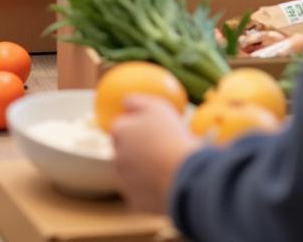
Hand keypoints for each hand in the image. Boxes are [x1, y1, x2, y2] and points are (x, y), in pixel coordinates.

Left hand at [112, 96, 200, 213]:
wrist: (185, 176)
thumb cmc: (171, 137)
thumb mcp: (156, 106)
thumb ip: (135, 101)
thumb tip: (125, 102)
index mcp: (119, 132)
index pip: (121, 125)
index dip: (137, 125)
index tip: (153, 128)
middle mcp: (117, 156)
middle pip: (125, 148)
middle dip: (138, 147)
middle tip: (161, 146)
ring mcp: (125, 181)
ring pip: (132, 171)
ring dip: (142, 168)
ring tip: (166, 165)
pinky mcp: (136, 202)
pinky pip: (142, 192)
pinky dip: (150, 188)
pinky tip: (166, 181)